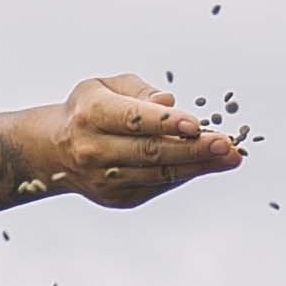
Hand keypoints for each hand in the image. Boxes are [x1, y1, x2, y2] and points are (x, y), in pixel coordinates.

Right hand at [46, 75, 242, 211]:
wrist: (55, 151)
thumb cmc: (89, 110)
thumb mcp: (107, 86)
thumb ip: (140, 91)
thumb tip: (170, 103)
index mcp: (90, 114)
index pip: (133, 120)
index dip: (167, 123)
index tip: (197, 124)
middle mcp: (94, 150)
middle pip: (151, 152)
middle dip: (194, 149)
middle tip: (227, 145)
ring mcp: (105, 179)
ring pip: (159, 174)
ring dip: (198, 166)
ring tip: (229, 157)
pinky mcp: (118, 198)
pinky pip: (158, 186)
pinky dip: (185, 174)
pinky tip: (208, 165)